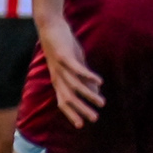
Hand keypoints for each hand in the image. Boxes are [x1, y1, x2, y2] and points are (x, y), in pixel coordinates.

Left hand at [35, 14, 102, 128]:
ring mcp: (60, 67)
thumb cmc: (64, 46)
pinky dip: (88, 77)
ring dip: (88, 96)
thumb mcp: (75, 64)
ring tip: (102, 102)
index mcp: (58, 80)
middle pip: (69, 98)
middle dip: (82, 110)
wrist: (50, 26)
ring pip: (75, 86)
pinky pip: (77, 69)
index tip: (81, 125)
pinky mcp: (65, 56)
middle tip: (94, 119)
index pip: (63, 102)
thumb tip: (95, 91)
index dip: (71, 114)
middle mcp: (57, 77)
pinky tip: (100, 82)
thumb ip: (83, 78)